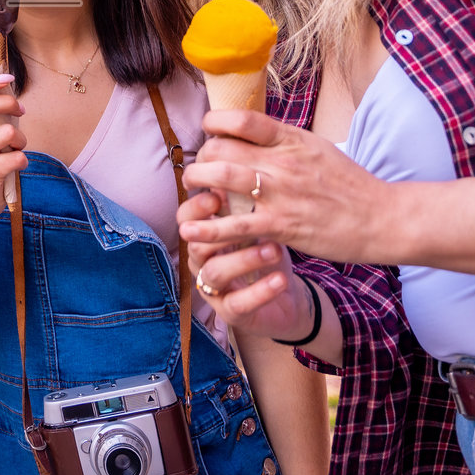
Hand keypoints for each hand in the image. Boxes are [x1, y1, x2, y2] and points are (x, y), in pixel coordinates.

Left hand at [178, 110, 399, 264]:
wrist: (383, 218)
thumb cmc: (351, 185)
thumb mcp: (318, 149)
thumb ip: (284, 141)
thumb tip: (251, 132)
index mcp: (292, 139)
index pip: (241, 118)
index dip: (214, 122)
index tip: (208, 131)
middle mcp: (283, 161)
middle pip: (222, 147)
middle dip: (201, 157)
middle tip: (200, 168)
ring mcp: (281, 193)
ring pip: (220, 177)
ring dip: (197, 182)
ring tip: (194, 189)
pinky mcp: (281, 226)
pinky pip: (233, 224)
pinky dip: (207, 228)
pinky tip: (191, 231)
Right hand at [183, 190, 313, 341]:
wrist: (288, 297)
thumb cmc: (266, 249)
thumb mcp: (254, 223)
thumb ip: (242, 201)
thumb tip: (236, 161)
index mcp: (205, 235)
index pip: (186, 219)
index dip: (196, 207)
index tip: (217, 196)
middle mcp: (203, 262)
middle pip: (195, 244)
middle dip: (220, 232)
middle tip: (247, 221)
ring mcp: (215, 289)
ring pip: (215, 273)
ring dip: (245, 259)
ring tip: (274, 249)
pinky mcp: (232, 313)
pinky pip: (238, 304)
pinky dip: (260, 292)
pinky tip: (281, 280)